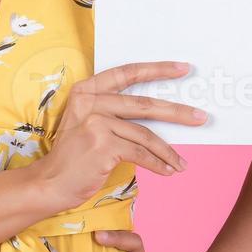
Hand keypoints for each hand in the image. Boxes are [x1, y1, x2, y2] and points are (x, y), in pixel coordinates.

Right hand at [33, 61, 207, 211]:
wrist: (50, 182)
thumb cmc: (74, 155)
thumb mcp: (88, 123)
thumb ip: (113, 112)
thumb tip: (159, 112)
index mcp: (87, 90)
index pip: (127, 73)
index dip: (157, 70)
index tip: (183, 69)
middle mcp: (90, 101)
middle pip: (143, 104)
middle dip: (177, 112)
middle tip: (201, 117)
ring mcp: (96, 122)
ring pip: (145, 134)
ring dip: (168, 151)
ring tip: (182, 162)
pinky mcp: (103, 145)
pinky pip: (140, 153)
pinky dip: (158, 164)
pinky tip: (168, 171)